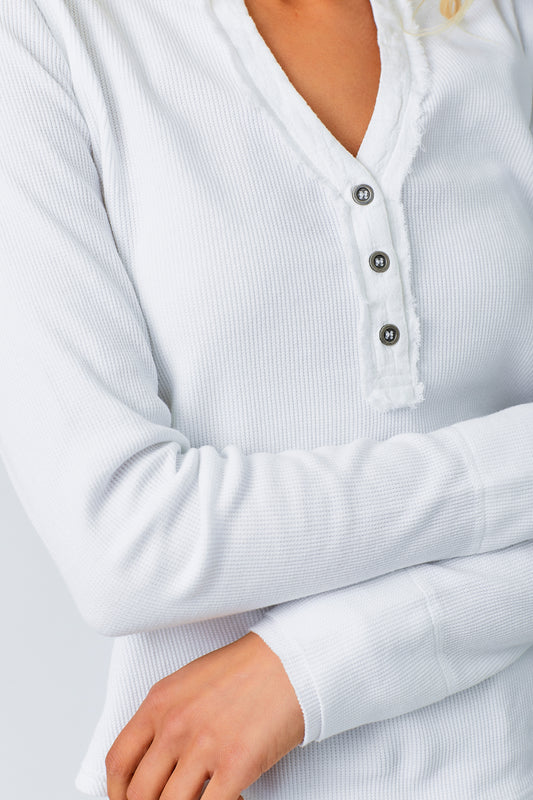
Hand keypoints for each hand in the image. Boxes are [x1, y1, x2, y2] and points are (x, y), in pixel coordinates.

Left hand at [105, 631, 304, 799]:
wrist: (288, 661)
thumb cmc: (244, 669)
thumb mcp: (188, 683)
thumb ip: (164, 719)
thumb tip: (153, 759)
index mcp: (159, 703)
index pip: (118, 762)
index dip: (117, 793)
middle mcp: (175, 725)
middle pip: (140, 793)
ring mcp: (204, 746)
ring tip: (203, 798)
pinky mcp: (235, 764)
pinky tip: (231, 799)